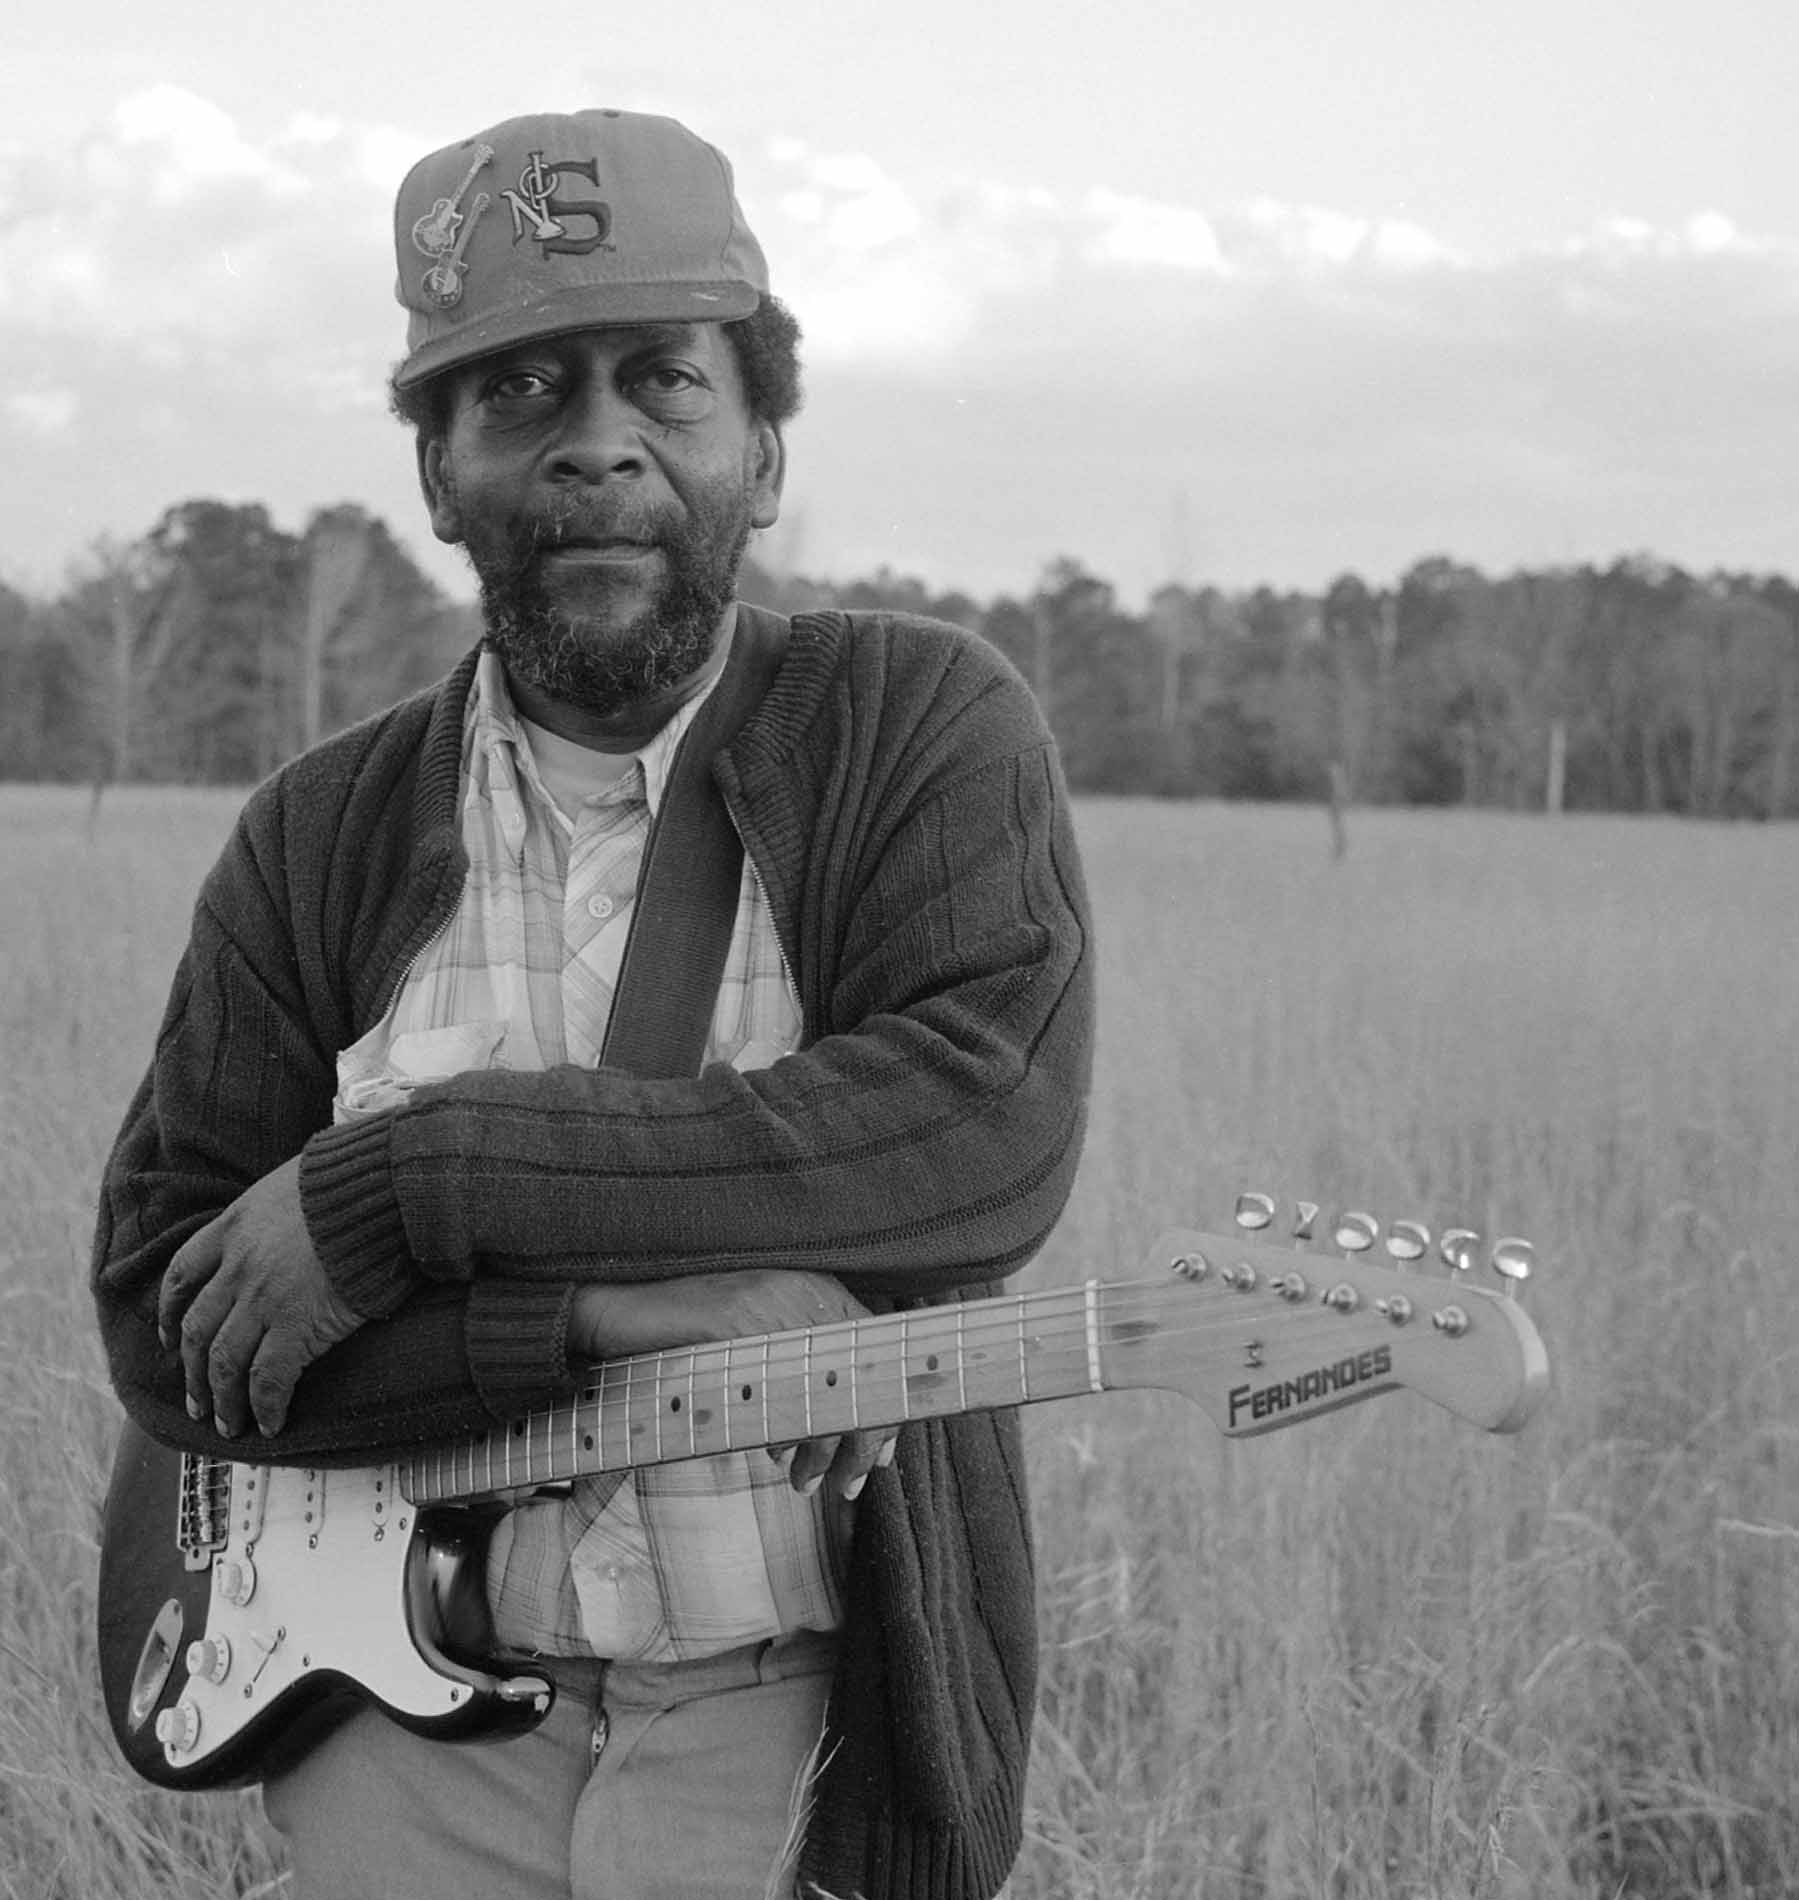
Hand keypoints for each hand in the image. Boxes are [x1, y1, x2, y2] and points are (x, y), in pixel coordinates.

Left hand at [157, 1155, 366, 1439]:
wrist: (383, 1190)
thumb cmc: (352, 1181)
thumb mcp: (294, 1181)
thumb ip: (276, 1209)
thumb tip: (286, 1218)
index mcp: (235, 1226)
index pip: (182, 1273)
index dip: (171, 1312)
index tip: (171, 1336)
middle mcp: (239, 1266)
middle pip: (198, 1329)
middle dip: (192, 1372)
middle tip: (196, 1399)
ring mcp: (265, 1299)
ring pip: (224, 1362)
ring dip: (223, 1400)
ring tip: (229, 1424)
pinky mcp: (298, 1325)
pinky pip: (269, 1379)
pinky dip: (265, 1406)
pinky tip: (270, 1423)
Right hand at [570, 1271, 897, 1500]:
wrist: (613, 1313)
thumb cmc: (682, 1340)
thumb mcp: (751, 1350)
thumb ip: (801, 1376)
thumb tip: (850, 1434)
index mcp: (811, 1288)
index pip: (874, 1351)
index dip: (883, 1409)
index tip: (878, 1455)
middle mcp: (800, 1289)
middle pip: (861, 1373)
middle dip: (862, 1441)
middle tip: (844, 1486)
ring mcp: (770, 1300)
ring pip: (828, 1385)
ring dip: (824, 1448)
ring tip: (803, 1481)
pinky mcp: (737, 1317)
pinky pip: (782, 1384)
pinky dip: (788, 1430)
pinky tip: (775, 1456)